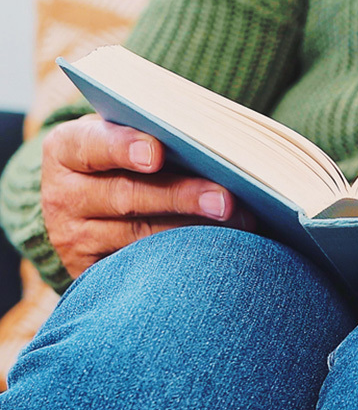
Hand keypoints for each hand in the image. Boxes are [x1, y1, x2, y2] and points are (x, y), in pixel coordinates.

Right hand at [41, 115, 251, 277]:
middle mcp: (63, 195)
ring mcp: (75, 238)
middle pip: (126, 196)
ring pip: (140, 237)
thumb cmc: (124, 161)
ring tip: (242, 223)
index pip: (91, 145)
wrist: (87, 210)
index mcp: (67, 149)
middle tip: (226, 199)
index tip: (156, 152)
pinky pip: (141, 268)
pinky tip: (220, 252)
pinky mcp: (92, 273)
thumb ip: (155, 136)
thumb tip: (218, 145)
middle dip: (181, 196)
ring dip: (195, 231)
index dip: (123, 147)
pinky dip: (182, 259)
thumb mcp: (125, 140)